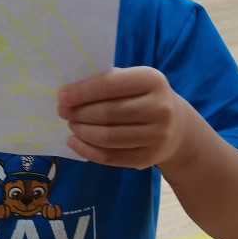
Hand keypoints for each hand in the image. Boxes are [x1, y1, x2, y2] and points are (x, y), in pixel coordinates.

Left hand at [58, 67, 185, 168]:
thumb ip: (106, 82)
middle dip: (79, 113)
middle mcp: (160, 108)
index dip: (82, 92)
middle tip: (63, 112)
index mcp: (153, 80)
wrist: (176, 125)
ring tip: (71, 125)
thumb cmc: (142, 97)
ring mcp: (157, 135)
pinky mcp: (149, 158)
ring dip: (82, 132)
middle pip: (108, 113)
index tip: (61, 96)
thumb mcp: (132, 81)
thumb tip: (69, 94)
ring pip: (108, 137)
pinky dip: (87, 151)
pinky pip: (111, 157)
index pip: (110, 85)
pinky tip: (74, 142)